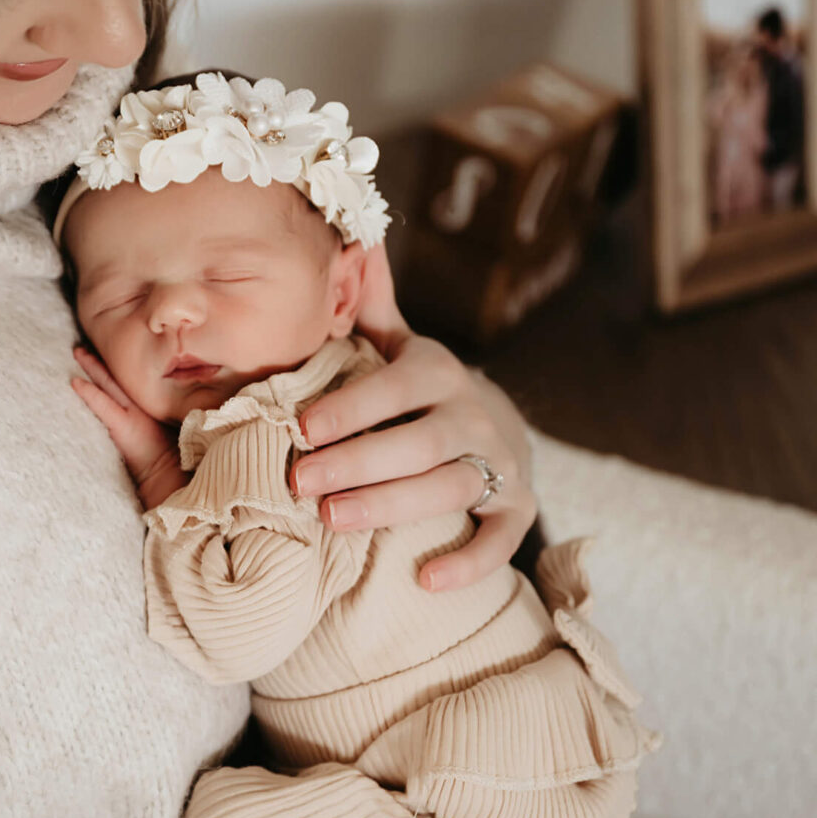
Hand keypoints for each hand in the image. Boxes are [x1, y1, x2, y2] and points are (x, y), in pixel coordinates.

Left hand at [70, 346, 185, 509]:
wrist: (169, 474)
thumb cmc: (169, 458)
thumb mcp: (165, 430)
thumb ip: (154, 418)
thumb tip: (144, 412)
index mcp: (152, 404)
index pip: (130, 381)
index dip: (117, 366)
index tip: (105, 351)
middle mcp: (143, 404)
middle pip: (117, 377)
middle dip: (100, 360)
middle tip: (83, 346)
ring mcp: (133, 413)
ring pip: (109, 384)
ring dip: (93, 367)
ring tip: (78, 352)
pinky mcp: (124, 425)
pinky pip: (102, 404)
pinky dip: (89, 393)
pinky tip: (75, 382)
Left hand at [293, 245, 537, 591]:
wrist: (499, 430)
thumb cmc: (421, 393)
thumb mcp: (399, 348)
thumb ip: (371, 305)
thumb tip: (352, 237)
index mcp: (438, 373)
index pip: (395, 387)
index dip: (351, 407)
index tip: (299, 427)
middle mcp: (474, 415)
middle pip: (418, 442)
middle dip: (357, 463)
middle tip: (300, 483)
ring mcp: (501, 464)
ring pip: (449, 488)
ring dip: (391, 506)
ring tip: (333, 520)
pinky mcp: (517, 508)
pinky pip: (499, 539)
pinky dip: (469, 562)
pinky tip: (427, 580)